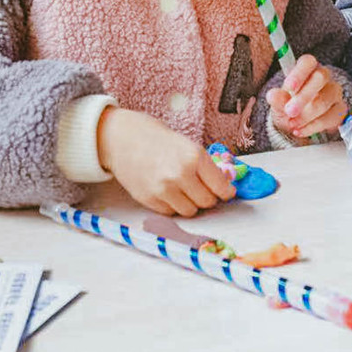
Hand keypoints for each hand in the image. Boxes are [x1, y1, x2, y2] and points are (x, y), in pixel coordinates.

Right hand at [96, 107, 235, 215]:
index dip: (226, 192)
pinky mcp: (149, 199)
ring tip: (184, 190)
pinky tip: (168, 191)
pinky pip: (171, 212)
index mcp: (195, 156)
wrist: (124, 139)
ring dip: (191, 204)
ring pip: (190, 211)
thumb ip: (205, 166)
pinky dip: (173, 205)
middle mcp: (180, 174)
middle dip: (209, 198)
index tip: (227, 193)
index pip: (221, 187)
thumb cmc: (158, 140)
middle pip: (207, 202)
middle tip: (204, 191)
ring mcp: (164, 189)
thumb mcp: (188, 146)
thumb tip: (224, 187)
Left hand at [266, 54, 347, 137]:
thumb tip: (273, 95)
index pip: (308, 62)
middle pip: (320, 78)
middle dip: (303, 97)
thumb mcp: (278, 104)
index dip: (299, 73)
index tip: (289, 87)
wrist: (296, 125)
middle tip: (289, 111)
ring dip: (306, 115)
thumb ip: (277, 99)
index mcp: (307, 69)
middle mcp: (324, 77)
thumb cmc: (288, 108)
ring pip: (325, 100)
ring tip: (292, 124)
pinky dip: (313, 126)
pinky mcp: (340, 110)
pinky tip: (301, 130)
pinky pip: (330, 117)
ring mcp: (334, 92)